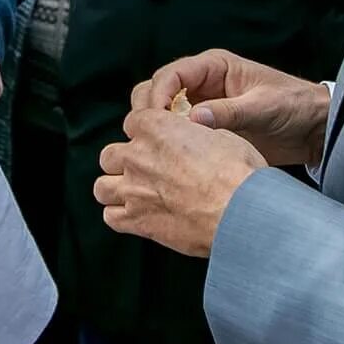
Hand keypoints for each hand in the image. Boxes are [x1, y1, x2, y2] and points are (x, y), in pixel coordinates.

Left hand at [95, 109, 266, 256]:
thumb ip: (198, 134)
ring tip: (135, 195)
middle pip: (110, 155)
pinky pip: (111, 218)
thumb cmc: (238, 172)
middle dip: (124, 162)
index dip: (145, 133)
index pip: (132, 122)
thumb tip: (198, 136)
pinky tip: (138, 217)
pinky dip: (120, 217)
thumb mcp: (223, 136)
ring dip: (115, 189)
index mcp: (156, 127)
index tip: (158, 144)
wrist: (242, 212)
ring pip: (102, 187)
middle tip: (146, 172)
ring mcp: (133, 190)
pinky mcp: (137, 221)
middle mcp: (137, 156)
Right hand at [133, 49, 330, 166]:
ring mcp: (201, 107)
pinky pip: (178, 135)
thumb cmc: (294, 106)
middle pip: (157, 90)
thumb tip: (194, 120)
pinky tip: (170, 160)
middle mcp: (202, 84)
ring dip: (156, 128)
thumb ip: (230, 112)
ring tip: (157, 150)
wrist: (314, 129)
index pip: (172, 74)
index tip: (155, 118)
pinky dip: (169, 143)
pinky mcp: (206, 130)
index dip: (158, 94)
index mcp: (213, 67)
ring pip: (161, 113)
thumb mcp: (264, 107)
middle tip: (149, 136)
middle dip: (149, 110)